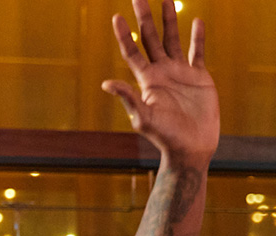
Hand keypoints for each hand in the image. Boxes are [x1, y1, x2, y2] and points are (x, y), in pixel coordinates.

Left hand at [103, 0, 219, 164]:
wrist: (190, 149)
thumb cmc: (165, 138)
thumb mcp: (143, 118)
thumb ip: (128, 98)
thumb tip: (106, 83)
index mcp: (147, 81)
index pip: (132, 52)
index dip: (124, 35)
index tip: (116, 16)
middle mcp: (161, 73)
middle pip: (150, 39)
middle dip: (144, 18)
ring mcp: (180, 73)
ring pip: (173, 40)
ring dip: (169, 21)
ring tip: (166, 0)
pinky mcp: (199, 77)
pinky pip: (197, 53)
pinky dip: (197, 38)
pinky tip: (197, 22)